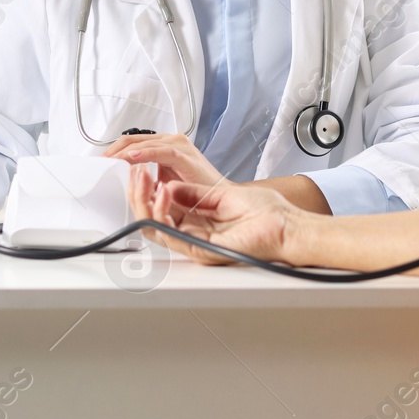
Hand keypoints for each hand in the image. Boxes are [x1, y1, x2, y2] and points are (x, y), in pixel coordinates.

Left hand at [105, 132, 225, 187]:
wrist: (216, 198)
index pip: (132, 141)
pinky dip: (144, 153)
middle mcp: (172, 141)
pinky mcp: (185, 155)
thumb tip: (124, 179)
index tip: (101, 162)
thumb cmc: (195, 191)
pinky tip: (131, 157)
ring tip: (110, 162)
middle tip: (100, 163)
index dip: (114, 150)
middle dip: (113, 151)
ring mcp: (179, 145)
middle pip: (133, 139)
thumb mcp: (163, 181)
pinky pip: (161, 151)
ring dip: (124, 153)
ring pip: (144, 143)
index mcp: (165, 145)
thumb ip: (147, 175)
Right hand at [127, 168, 300, 266]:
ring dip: (142, 199)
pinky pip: (169, 233)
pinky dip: (161, 211)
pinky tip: (164, 190)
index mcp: (194, 221)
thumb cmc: (265, 213)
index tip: (139, 168)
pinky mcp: (199, 249)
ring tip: (142, 176)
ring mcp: (193, 242)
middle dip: (136, 192)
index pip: (158, 208)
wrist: (286, 228)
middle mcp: (190, 233)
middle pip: (149, 217)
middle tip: (132, 170)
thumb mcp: (221, 194)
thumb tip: (167, 184)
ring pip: (151, 226)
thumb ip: (192, 193)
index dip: (144, 190)